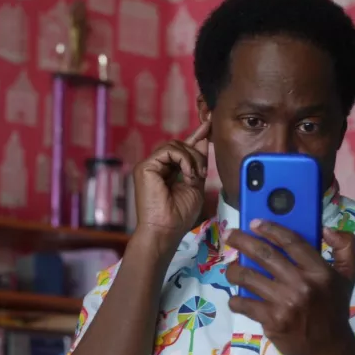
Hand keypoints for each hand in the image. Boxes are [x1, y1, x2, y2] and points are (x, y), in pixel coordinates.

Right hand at [132, 120, 210, 253]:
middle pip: (180, 144)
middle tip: (202, 174)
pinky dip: (183, 160)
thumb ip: (198, 164)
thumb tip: (204, 140)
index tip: (209, 124)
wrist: (166, 230)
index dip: (196, 136)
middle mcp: (157, 166)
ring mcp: (149, 166)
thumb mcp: (196, 185)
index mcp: (168, 171)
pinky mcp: (145, 167)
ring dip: (192, 159)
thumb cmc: (180, 215)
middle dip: (197, 154)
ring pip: (175, 145)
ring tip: (195, 177)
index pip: (182, 149)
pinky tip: (187, 175)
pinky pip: (169, 151)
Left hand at [225, 220, 354, 354]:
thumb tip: (326, 228)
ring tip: (231, 268)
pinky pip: (245, 304)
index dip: (271, 229)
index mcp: (320, 271)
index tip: (255, 222)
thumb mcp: (347, 275)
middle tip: (230, 235)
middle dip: (242, 241)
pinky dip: (236, 299)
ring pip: (249, 277)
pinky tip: (237, 297)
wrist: (329, 349)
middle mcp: (302, 284)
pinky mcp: (272, 321)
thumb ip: (344, 246)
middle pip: (265, 255)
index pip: (292, 241)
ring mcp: (285, 303)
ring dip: (234, 270)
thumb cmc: (334, 308)